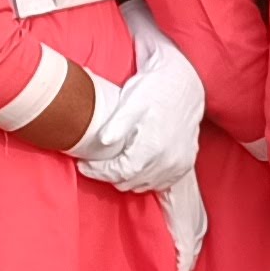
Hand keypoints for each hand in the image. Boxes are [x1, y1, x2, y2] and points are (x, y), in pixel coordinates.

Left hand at [72, 25, 205, 194]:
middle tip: (97, 161)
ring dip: (127, 177)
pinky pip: (159, 183)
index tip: (84, 165)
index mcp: (152, 147)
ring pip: (142, 185)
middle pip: (128, 182)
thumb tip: (102, 141)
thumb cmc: (155, 89)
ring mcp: (178, 165)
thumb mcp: (132, 101)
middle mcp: (168, 161)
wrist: (184, 85)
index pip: (117, 173)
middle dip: (109, 174)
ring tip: (116, 160)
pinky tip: (137, 163)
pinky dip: (145, 178)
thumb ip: (117, 124)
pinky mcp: (185, 166)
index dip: (97, 172)